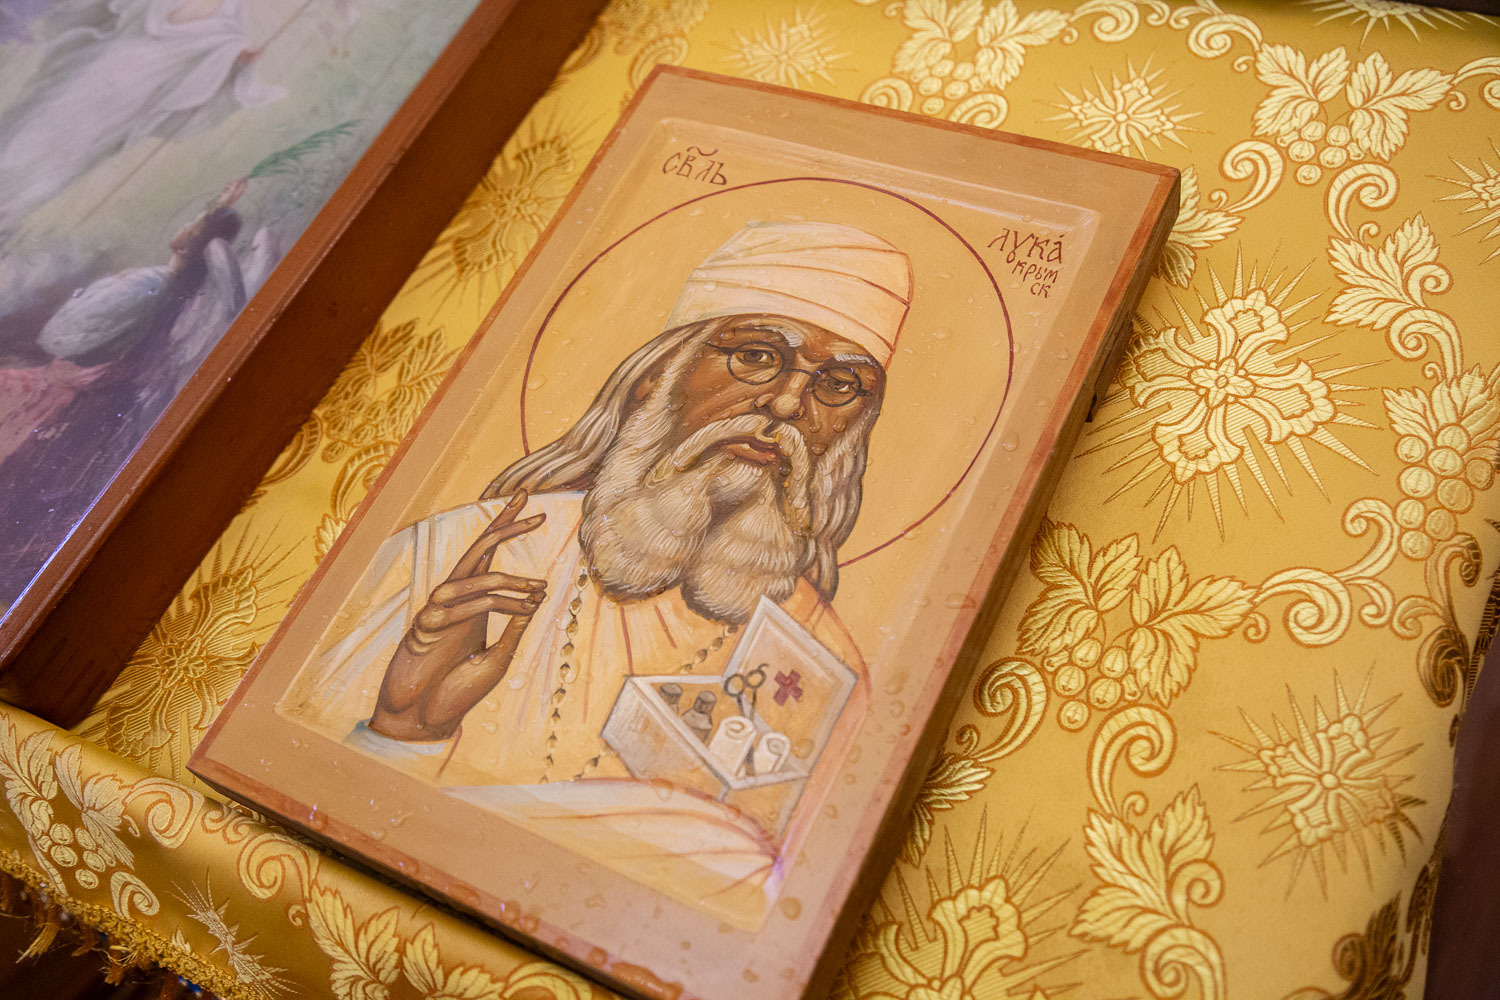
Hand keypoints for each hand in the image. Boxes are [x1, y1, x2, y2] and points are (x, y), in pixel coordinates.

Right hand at [369, 491, 546, 741]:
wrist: (423, 719)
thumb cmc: (456, 690)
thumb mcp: (497, 657)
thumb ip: (513, 629)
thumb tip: (536, 599)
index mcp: (473, 602)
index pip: (490, 556)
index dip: (508, 529)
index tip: (536, 512)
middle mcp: (455, 599)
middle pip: (479, 549)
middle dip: (505, 524)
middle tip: (533, 505)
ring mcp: (438, 610)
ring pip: (475, 577)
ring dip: (511, 582)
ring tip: (539, 589)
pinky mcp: (425, 626)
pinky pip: (463, 606)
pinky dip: (494, 606)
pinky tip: (519, 610)